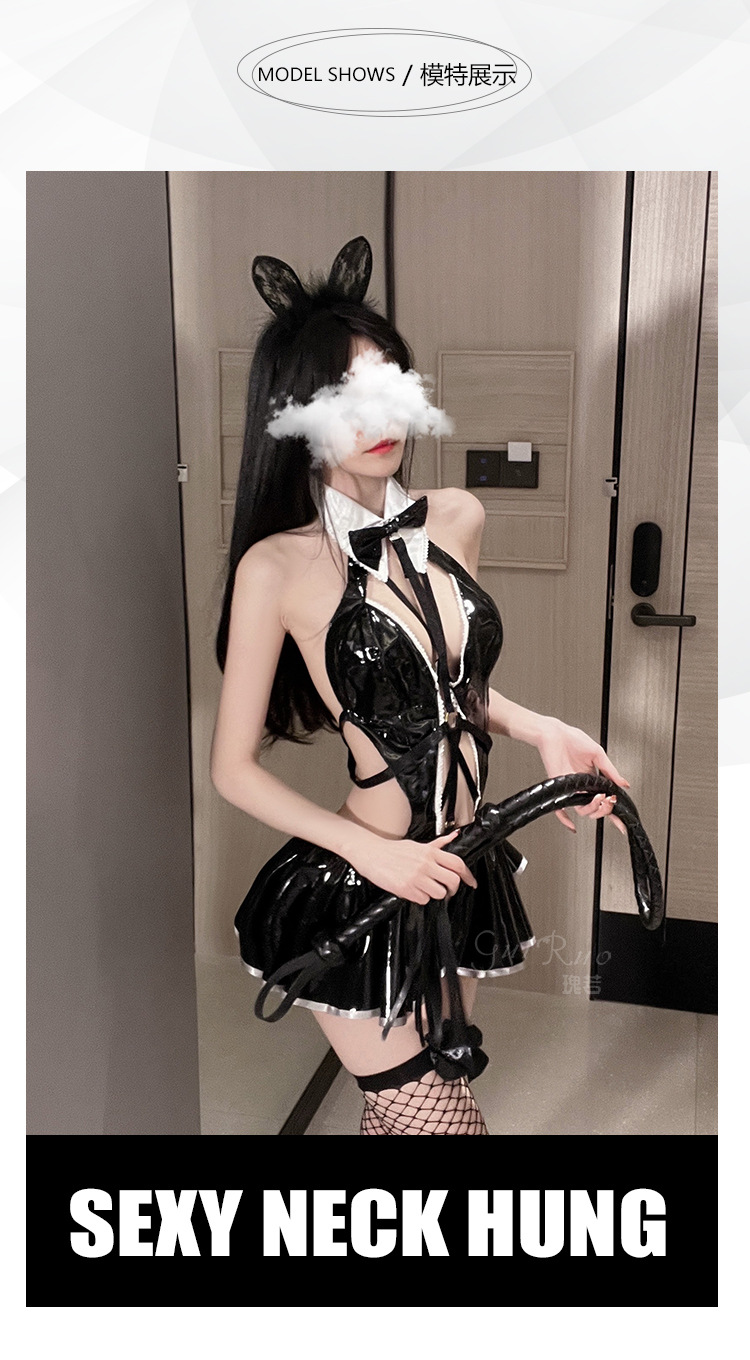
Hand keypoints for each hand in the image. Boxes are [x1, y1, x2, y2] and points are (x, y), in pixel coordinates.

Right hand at [350, 830, 478, 905]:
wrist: (371, 854)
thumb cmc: (393, 850)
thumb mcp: (417, 844)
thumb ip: (437, 844)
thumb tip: (454, 835)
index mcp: (430, 852)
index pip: (457, 863)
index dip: (468, 875)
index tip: (471, 882)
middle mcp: (425, 864)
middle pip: (452, 881)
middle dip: (452, 889)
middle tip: (448, 891)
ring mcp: (416, 877)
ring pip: (439, 893)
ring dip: (435, 894)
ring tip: (425, 888)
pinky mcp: (406, 889)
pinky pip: (423, 899)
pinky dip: (420, 897)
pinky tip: (413, 890)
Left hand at [535, 718, 629, 835]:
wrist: (554, 733)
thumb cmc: (573, 740)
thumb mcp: (598, 754)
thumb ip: (610, 771)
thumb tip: (624, 784)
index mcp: (593, 780)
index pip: (606, 798)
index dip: (615, 811)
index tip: (624, 821)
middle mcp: (582, 787)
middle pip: (596, 809)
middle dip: (606, 809)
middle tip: (610, 801)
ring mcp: (571, 790)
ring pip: (583, 810)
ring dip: (594, 808)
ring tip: (599, 798)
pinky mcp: (558, 789)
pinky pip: (560, 810)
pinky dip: (565, 820)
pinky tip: (572, 826)